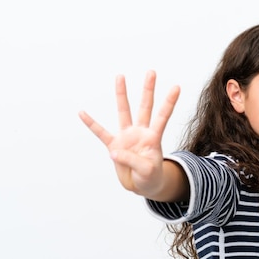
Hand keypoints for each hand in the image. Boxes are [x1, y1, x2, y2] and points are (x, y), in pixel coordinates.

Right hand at [79, 70, 180, 198]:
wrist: (143, 186)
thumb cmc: (151, 177)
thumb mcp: (147, 171)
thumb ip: (133, 161)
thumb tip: (114, 152)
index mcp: (153, 138)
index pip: (162, 117)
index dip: (169, 102)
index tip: (177, 86)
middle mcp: (140, 132)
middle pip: (145, 107)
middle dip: (148, 90)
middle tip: (151, 72)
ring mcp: (127, 137)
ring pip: (124, 112)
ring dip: (121, 94)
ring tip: (121, 76)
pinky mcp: (114, 146)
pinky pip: (100, 133)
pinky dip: (91, 124)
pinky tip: (82, 112)